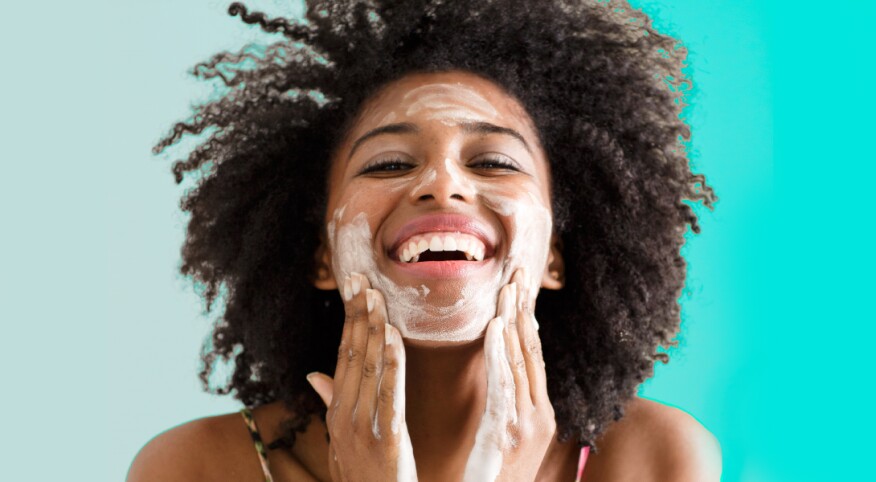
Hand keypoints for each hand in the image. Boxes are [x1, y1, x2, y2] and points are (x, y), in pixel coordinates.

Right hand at [306, 272, 417, 481]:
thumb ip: (332, 403)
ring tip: (375, 295)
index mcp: (336, 411)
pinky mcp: (387, 437)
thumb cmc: (364, 476)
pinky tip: (392, 336)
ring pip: (368, 366)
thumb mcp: (343, 439)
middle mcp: (344, 414)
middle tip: (360, 278)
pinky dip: (390, 362)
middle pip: (351, 353)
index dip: (348, 320)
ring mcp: (363, 426)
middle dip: (357, 314)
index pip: (341, 355)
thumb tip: (314, 374)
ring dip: (372, 328)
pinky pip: (389, 392)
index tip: (352, 288)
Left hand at [462, 268, 556, 481]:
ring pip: (521, 361)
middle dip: (525, 308)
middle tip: (518, 270)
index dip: (527, 318)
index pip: (534, 356)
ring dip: (513, 320)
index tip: (520, 286)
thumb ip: (509, 406)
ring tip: (507, 287)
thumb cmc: (493, 480)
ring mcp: (526, 423)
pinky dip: (500, 353)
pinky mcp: (507, 431)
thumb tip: (502, 373)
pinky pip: (504, 384)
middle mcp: (539, 414)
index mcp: (540, 414)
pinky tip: (496, 327)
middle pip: (532, 350)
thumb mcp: (507, 439)